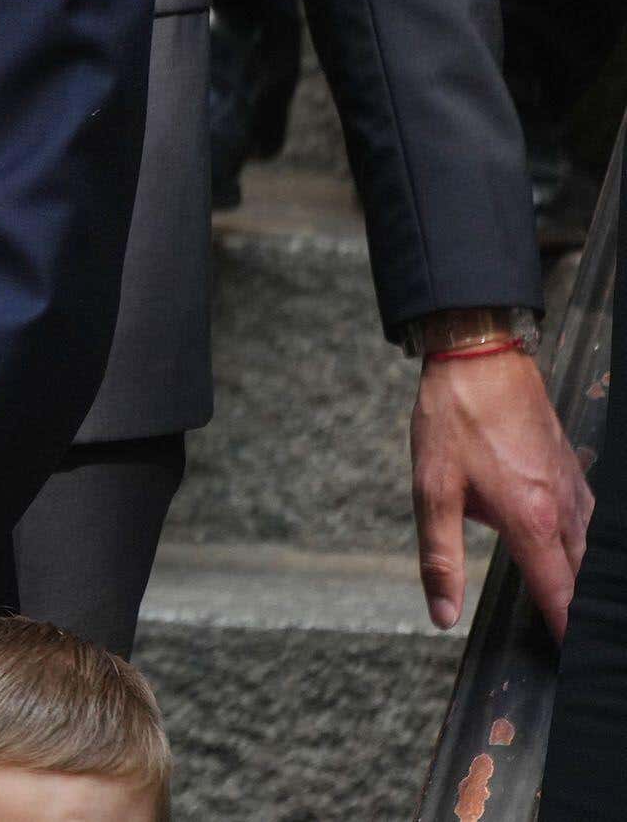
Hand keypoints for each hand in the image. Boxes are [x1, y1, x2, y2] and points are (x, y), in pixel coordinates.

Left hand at [410, 344, 592, 634]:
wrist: (481, 359)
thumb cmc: (454, 421)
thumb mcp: (431, 490)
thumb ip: (439, 557)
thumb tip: (442, 614)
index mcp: (530, 521)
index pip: (558, 594)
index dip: (566, 632)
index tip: (573, 662)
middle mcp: (564, 510)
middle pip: (584, 578)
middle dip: (583, 614)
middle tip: (581, 647)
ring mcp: (575, 489)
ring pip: (592, 551)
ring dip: (589, 583)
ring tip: (584, 613)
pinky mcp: (573, 472)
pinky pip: (591, 523)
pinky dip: (590, 550)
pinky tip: (581, 558)